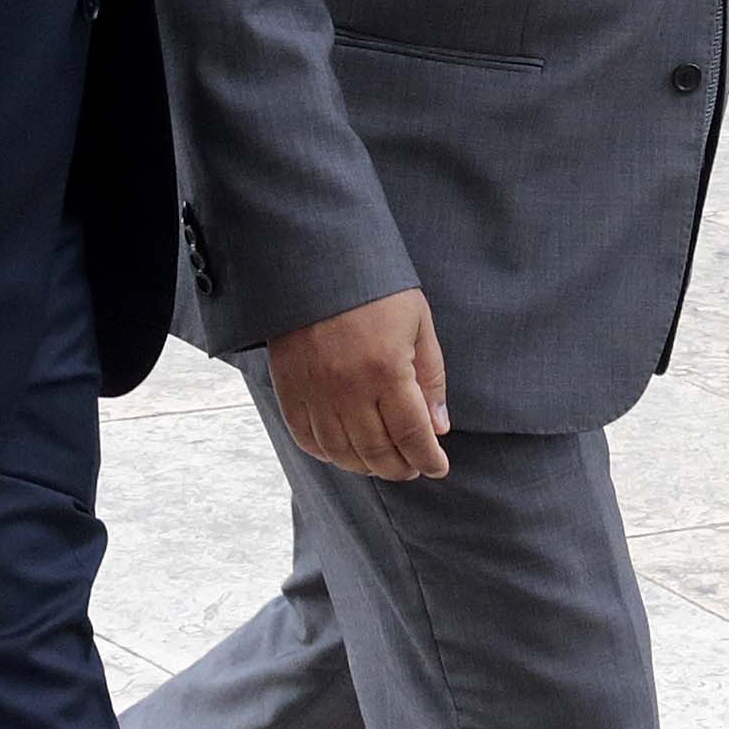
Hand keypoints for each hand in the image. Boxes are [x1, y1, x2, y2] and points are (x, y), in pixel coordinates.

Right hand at [268, 288, 449, 481]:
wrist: (315, 261)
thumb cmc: (374, 288)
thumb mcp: (417, 322)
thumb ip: (430, 377)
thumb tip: (438, 427)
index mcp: (387, 370)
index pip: (412, 434)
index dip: (428, 458)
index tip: (438, 466)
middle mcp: (349, 389)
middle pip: (378, 452)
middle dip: (401, 467)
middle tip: (413, 467)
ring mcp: (315, 392)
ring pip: (342, 453)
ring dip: (367, 467)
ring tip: (383, 464)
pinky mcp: (289, 389)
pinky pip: (307, 438)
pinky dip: (328, 454)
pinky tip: (344, 452)